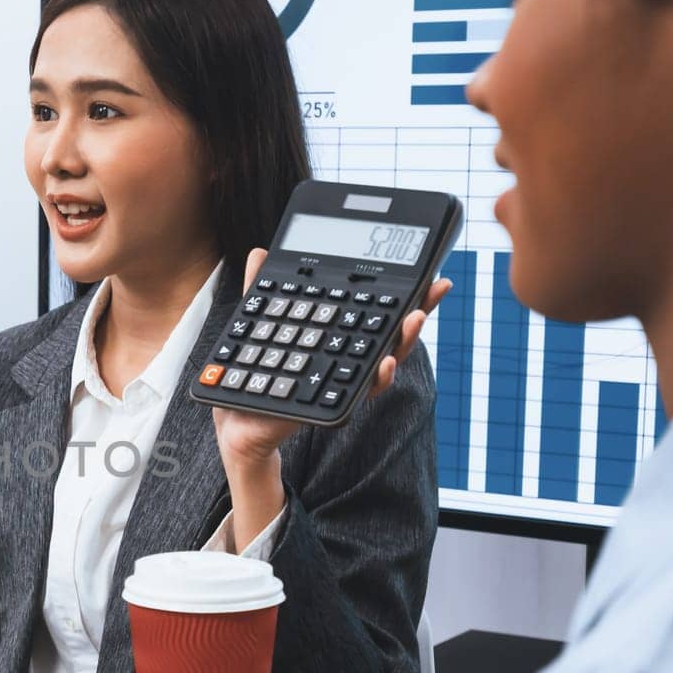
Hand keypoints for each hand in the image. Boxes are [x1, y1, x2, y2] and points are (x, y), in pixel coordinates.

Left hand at [212, 248, 452, 467]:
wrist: (239, 421)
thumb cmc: (256, 372)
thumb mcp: (256, 325)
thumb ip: (260, 289)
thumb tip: (258, 252)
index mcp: (337, 336)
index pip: (376, 311)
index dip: (404, 294)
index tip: (426, 274)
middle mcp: (347, 359)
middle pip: (390, 334)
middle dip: (416, 312)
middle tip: (433, 292)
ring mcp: (342, 381)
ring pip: (383, 361)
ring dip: (403, 341)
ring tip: (413, 320)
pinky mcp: (333, 403)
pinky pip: (361, 392)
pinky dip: (376, 378)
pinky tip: (384, 364)